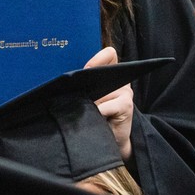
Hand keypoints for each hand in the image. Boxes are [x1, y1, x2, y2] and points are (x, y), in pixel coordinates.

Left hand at [84, 47, 133, 161]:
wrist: (112, 140)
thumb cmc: (98, 117)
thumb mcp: (91, 98)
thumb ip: (85, 86)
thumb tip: (68, 81)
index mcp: (113, 74)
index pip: (109, 54)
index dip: (98, 58)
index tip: (86, 69)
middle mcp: (121, 80)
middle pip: (102, 72)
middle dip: (89, 84)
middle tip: (85, 97)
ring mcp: (126, 92)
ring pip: (100, 92)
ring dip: (91, 103)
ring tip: (92, 112)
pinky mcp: (126, 105)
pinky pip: (104, 106)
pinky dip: (97, 113)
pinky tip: (97, 118)